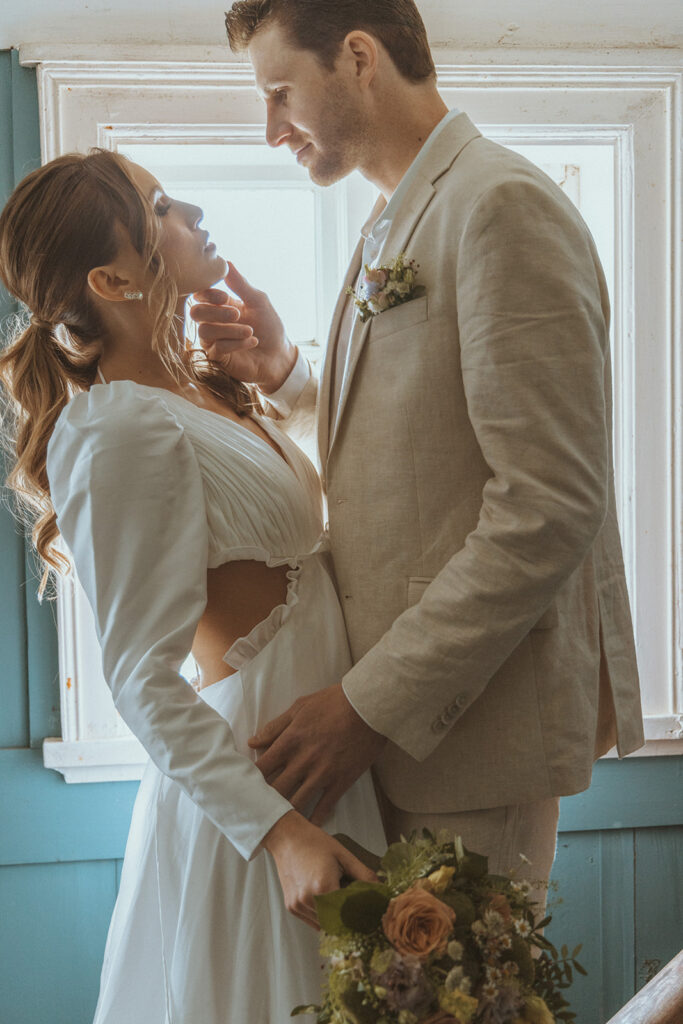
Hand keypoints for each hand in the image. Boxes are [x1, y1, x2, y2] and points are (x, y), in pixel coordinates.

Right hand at [190, 263, 297, 391]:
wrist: (279, 355)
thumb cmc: (270, 327)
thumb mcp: (258, 301)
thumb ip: (241, 284)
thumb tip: (226, 262)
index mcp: (220, 306)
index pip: (200, 295)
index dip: (208, 295)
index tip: (225, 298)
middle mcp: (213, 322)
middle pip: (196, 313)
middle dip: (216, 312)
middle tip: (237, 314)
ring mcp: (212, 341)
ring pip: (204, 331)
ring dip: (230, 329)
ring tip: (250, 331)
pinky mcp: (217, 358)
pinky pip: (216, 348)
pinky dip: (236, 343)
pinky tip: (253, 341)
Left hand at [249, 684, 387, 825]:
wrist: (368, 706)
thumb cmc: (333, 702)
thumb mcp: (300, 707)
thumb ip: (275, 727)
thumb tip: (252, 743)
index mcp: (290, 741)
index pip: (261, 768)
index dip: (250, 780)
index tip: (246, 788)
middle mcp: (302, 761)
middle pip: (275, 790)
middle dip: (265, 802)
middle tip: (258, 811)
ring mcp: (322, 773)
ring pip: (297, 803)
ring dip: (286, 814)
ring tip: (277, 824)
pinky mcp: (341, 781)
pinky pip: (325, 807)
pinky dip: (315, 820)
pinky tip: (307, 827)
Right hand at [262, 809, 378, 928]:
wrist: (287, 838)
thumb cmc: (315, 843)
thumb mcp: (343, 855)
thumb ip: (364, 875)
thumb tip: (381, 889)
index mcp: (323, 888)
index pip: (349, 913)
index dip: (360, 913)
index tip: (368, 910)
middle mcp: (308, 900)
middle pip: (337, 921)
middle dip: (349, 917)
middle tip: (356, 905)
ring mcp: (298, 905)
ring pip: (324, 924)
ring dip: (335, 917)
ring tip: (338, 898)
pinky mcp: (291, 907)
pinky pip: (312, 921)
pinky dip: (322, 915)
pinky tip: (325, 899)